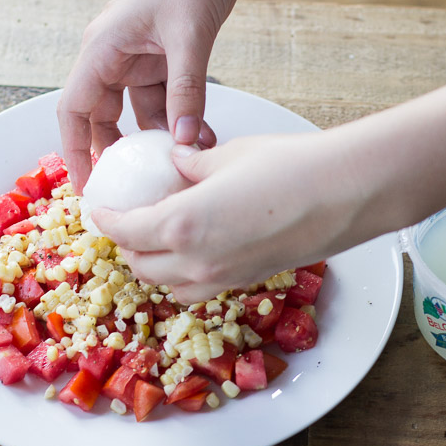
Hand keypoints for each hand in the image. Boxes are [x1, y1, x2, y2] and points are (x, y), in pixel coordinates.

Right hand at [57, 0, 241, 193]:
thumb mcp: (188, 37)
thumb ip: (186, 91)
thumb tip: (183, 140)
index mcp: (102, 49)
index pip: (75, 109)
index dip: (76, 150)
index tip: (87, 184)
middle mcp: (113, 57)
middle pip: (103, 117)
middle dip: (121, 152)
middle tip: (137, 186)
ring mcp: (137, 59)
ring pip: (140, 113)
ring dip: (162, 137)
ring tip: (186, 159)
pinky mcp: (162, 60)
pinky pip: (166, 100)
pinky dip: (181, 120)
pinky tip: (200, 137)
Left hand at [89, 131, 377, 302]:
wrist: (344, 194)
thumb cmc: (287, 167)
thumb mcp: (228, 156)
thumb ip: (192, 164)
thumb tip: (178, 163)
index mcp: (179, 226)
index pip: (125, 231)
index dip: (107, 219)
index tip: (101, 208)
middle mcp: (195, 263)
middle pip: (142, 266)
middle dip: (127, 246)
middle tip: (129, 222)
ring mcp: (222, 279)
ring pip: (170, 285)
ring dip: (156, 266)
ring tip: (159, 241)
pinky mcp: (247, 282)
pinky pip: (201, 289)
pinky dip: (187, 276)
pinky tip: (198, 251)